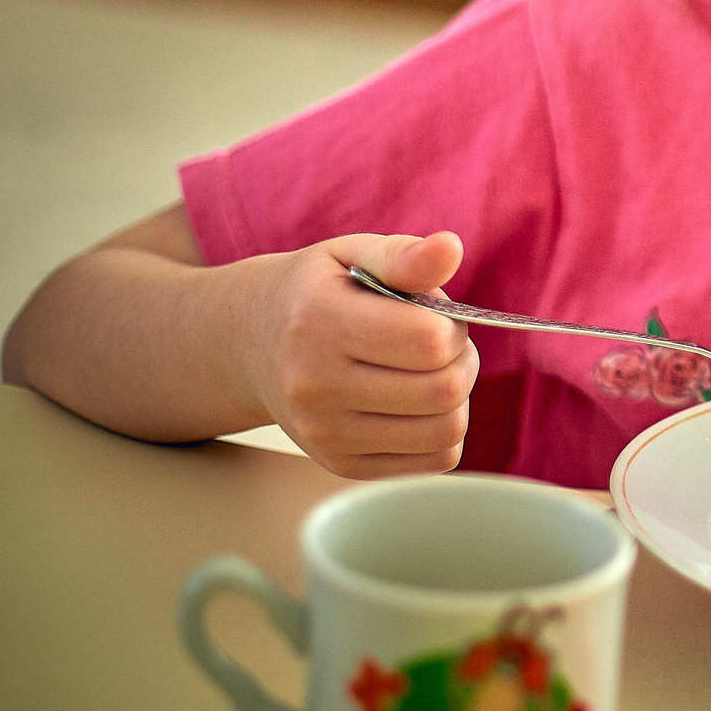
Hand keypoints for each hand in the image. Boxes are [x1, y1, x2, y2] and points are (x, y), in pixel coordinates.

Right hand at [239, 230, 477, 478]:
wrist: (248, 345)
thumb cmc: (316, 292)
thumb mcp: (351, 254)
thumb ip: (403, 254)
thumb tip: (450, 247)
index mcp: (320, 322)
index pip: (430, 341)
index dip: (453, 327)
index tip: (437, 317)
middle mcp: (314, 385)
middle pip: (443, 390)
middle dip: (462, 362)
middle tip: (441, 345)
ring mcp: (324, 433)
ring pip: (444, 433)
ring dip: (456, 399)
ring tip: (430, 373)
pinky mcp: (339, 464)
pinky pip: (432, 461)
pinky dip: (442, 433)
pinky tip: (417, 405)